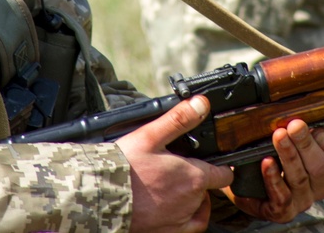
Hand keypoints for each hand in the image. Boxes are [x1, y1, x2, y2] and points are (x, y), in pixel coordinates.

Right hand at [116, 96, 234, 232]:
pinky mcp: (167, 232)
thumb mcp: (152, 135)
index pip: (223, 174)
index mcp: (193, 177)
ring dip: (194, 199)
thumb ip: (180, 119)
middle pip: (207, 190)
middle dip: (198, 179)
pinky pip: (189, 228)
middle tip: (179, 169)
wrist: (100, 197)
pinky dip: (188, 219)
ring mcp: (179, 220)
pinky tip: (176, 210)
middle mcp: (192, 202)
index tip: (215, 162)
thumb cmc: (125, 166)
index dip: (221, 167)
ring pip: (199, 209)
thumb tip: (202, 104)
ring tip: (176, 188)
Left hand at [226, 119, 323, 222]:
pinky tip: (267, 163)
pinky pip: (281, 196)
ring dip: (289, 155)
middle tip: (295, 126)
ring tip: (279, 137)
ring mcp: (302, 200)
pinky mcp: (282, 211)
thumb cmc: (275, 154)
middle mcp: (319, 186)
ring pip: (300, 178)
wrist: (246, 181)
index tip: (320, 132)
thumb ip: (316, 123)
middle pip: (320, 167)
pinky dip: (274, 178)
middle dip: (306, 144)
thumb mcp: (296, 137)